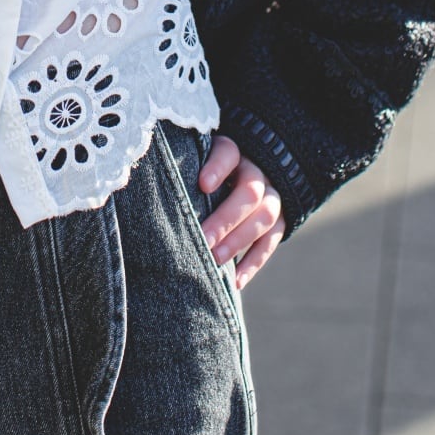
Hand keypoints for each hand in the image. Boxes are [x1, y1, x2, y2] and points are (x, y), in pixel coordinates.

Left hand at [198, 133, 285, 289]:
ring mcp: (272, 197)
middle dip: (227, 218)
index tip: (203, 185)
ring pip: (266, 216)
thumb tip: (154, 191)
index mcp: (233, 153)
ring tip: (216, 258)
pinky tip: (236, 281)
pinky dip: (254, 263)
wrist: (245, 176)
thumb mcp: (198, 162)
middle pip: (250, 191)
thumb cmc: (206, 173)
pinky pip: (271, 242)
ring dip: (240, 240)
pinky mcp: (280, 221)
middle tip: (205, 238)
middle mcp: (257, 172)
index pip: (229, 153)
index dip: (218, 167)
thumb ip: (184, 170)